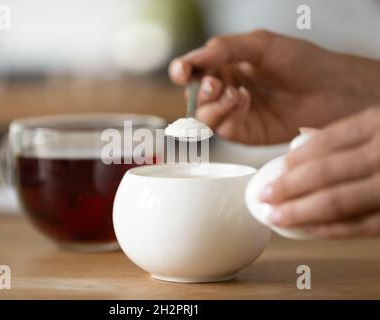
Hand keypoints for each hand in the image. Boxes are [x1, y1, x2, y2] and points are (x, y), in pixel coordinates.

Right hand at [169, 30, 379, 144]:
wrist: (330, 90)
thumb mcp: (260, 44)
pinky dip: (229, 113)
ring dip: (213, 104)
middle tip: (214, 83)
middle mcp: (225, 89)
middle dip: (199, 90)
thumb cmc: (301, 62)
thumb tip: (195, 58)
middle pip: (193, 95)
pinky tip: (245, 101)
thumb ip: (224, 48)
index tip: (182, 72)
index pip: (193, 70)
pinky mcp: (243, 132)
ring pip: (202, 115)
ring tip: (236, 93)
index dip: (182, 71)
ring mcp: (232, 112)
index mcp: (225, 65)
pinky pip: (222, 127)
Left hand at [260, 107, 379, 238]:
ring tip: (276, 216)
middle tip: (264, 197)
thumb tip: (300, 141)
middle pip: (325, 172)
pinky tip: (309, 229)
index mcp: (379, 123)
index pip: (326, 141)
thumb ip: (347, 133)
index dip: (294, 160)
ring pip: (339, 201)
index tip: (272, 171)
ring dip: (301, 212)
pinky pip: (363, 225)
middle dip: (287, 188)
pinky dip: (332, 229)